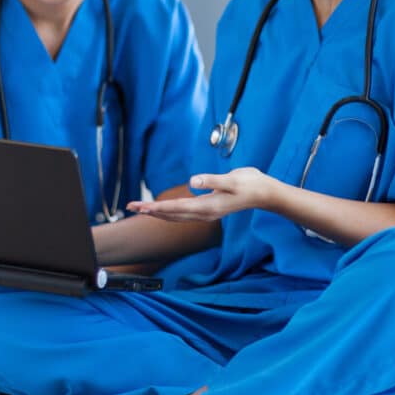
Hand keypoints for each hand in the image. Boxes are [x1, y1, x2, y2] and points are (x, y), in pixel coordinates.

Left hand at [126, 168, 276, 221]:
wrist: (264, 192)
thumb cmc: (249, 184)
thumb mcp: (232, 179)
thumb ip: (212, 180)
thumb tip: (193, 182)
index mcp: (207, 206)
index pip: (176, 208)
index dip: (157, 208)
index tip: (141, 207)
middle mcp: (204, 212)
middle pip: (171, 214)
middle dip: (151, 211)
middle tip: (131, 207)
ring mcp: (206, 212)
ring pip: (176, 215)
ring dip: (158, 212)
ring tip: (141, 209)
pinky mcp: (209, 207)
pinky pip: (183, 212)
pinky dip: (170, 211)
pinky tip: (164, 209)